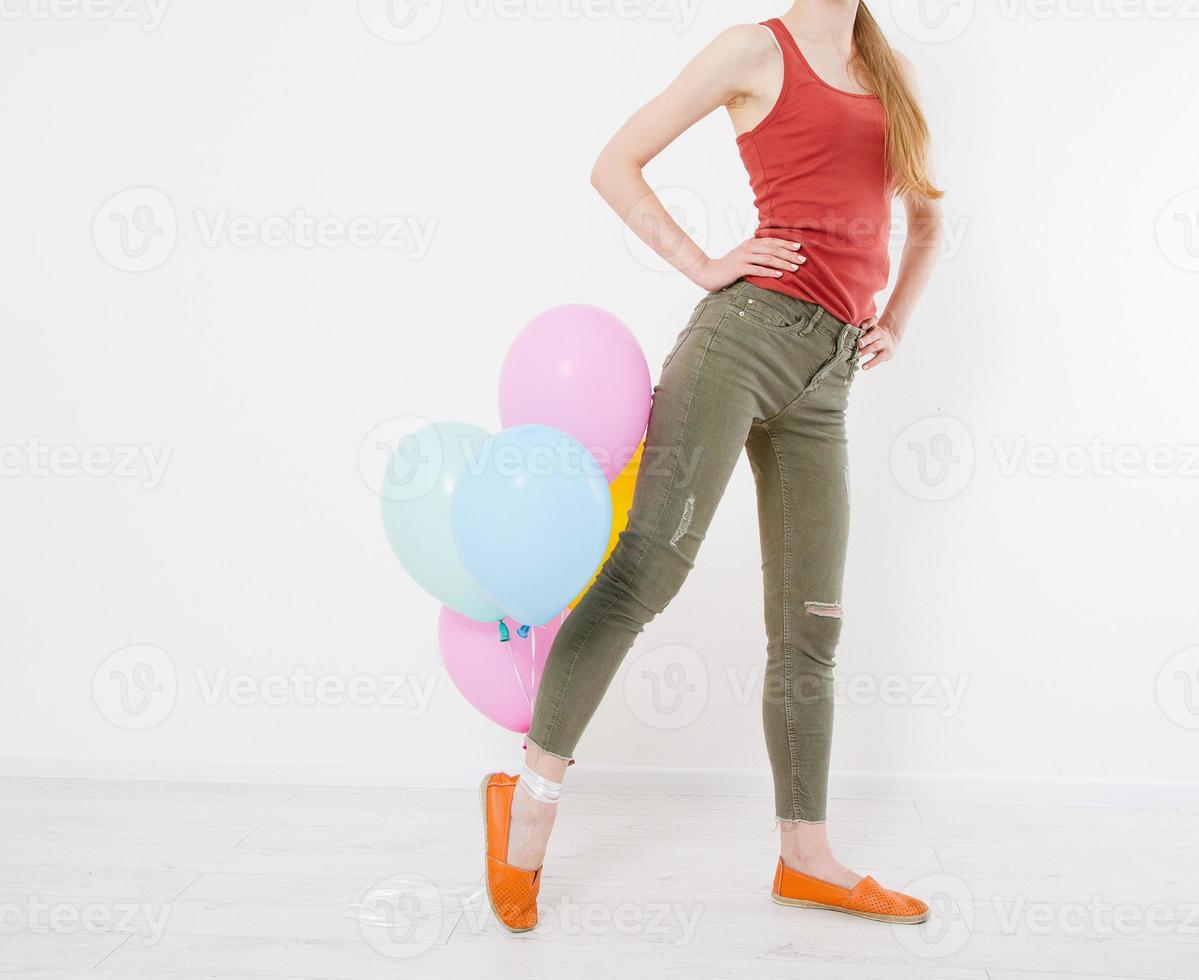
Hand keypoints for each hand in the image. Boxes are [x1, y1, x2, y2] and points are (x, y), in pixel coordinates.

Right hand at [690, 238, 804, 291]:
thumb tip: (771, 252)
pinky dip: (769, 272)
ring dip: (783, 263)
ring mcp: (743, 257)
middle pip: (772, 249)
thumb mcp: (743, 255)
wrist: (709, 272)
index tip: (799, 247)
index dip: (786, 243)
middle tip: (802, 259)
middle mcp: (748, 247)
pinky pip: (757, 269)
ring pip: (767, 258)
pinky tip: (779, 275)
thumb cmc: (728, 266)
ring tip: (795, 268)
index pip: (772, 241)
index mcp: (750, 243)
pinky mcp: (738, 268)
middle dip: (789, 254)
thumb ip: (755, 252)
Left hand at [856, 316, 901, 370]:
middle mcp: (880, 333)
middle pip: (874, 335)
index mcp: (874, 327)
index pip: (874, 321)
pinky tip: (864, 367)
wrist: (892, 341)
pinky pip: (878, 359)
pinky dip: (871, 363)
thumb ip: (860, 332)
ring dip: (865, 351)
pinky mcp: (887, 353)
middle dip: (866, 339)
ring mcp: (884, 343)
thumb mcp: (870, 331)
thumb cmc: (874, 337)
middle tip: (858, 343)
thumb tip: (843, 337)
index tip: (862, 326)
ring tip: (857, 355)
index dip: (869, 322)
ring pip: (875, 346)